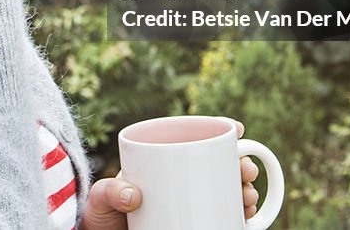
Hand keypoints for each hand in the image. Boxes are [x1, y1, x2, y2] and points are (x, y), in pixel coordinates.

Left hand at [78, 120, 260, 229]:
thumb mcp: (101, 199)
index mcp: (162, 163)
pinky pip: (222, 218)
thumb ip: (110, 191)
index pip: (193, 140)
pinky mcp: (194, 224)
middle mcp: (180, 181)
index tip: (236, 129)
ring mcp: (189, 204)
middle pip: (219, 166)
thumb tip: (133, 196)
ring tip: (248, 196)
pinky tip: (247, 216)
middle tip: (246, 171)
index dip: (219, 131)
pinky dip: (240, 216)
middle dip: (241, 164)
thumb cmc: (101, 215)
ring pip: (226, 192)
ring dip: (246, 190)